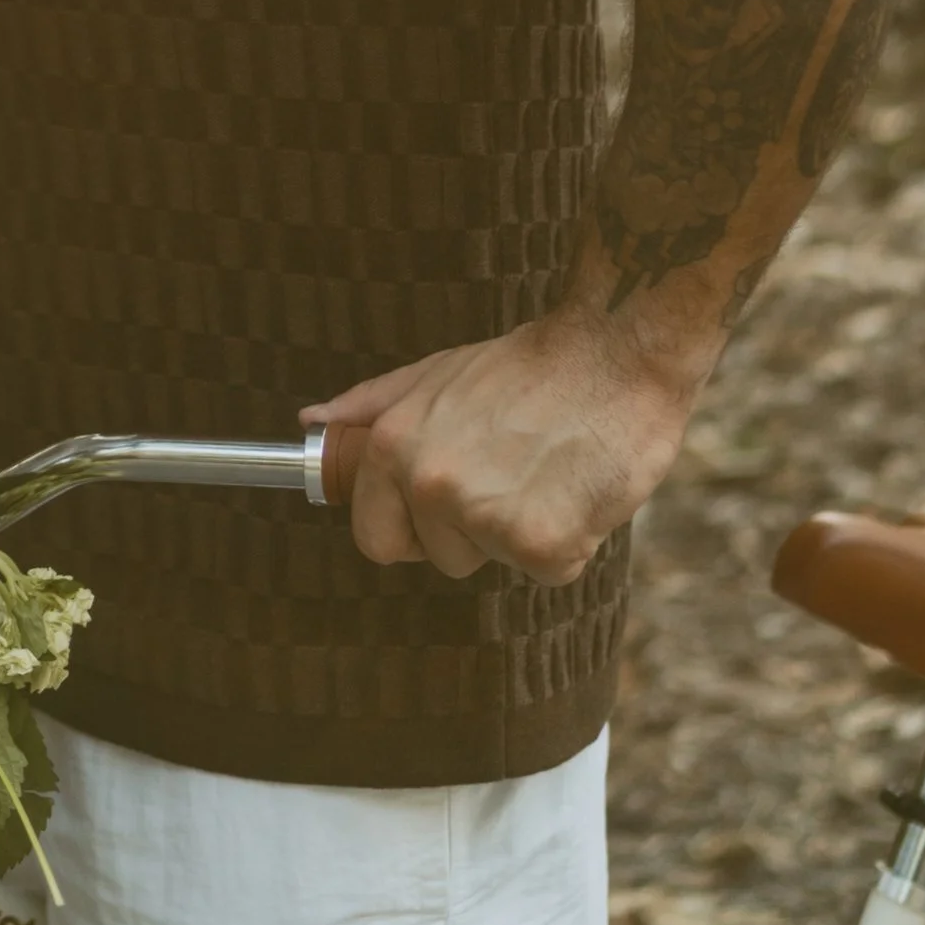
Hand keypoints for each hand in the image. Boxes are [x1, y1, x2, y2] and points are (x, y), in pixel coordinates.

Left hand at [303, 307, 704, 585]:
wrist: (612, 355)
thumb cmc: (526, 369)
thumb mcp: (435, 374)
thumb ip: (370, 406)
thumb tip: (313, 422)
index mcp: (395, 445)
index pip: (375, 537)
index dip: (412, 528)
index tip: (447, 504)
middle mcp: (429, 483)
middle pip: (438, 556)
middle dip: (471, 532)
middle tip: (510, 473)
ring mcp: (484, 518)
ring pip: (495, 562)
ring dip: (523, 532)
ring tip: (545, 470)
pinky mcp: (542, 546)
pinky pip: (549, 570)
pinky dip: (570, 541)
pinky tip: (577, 487)